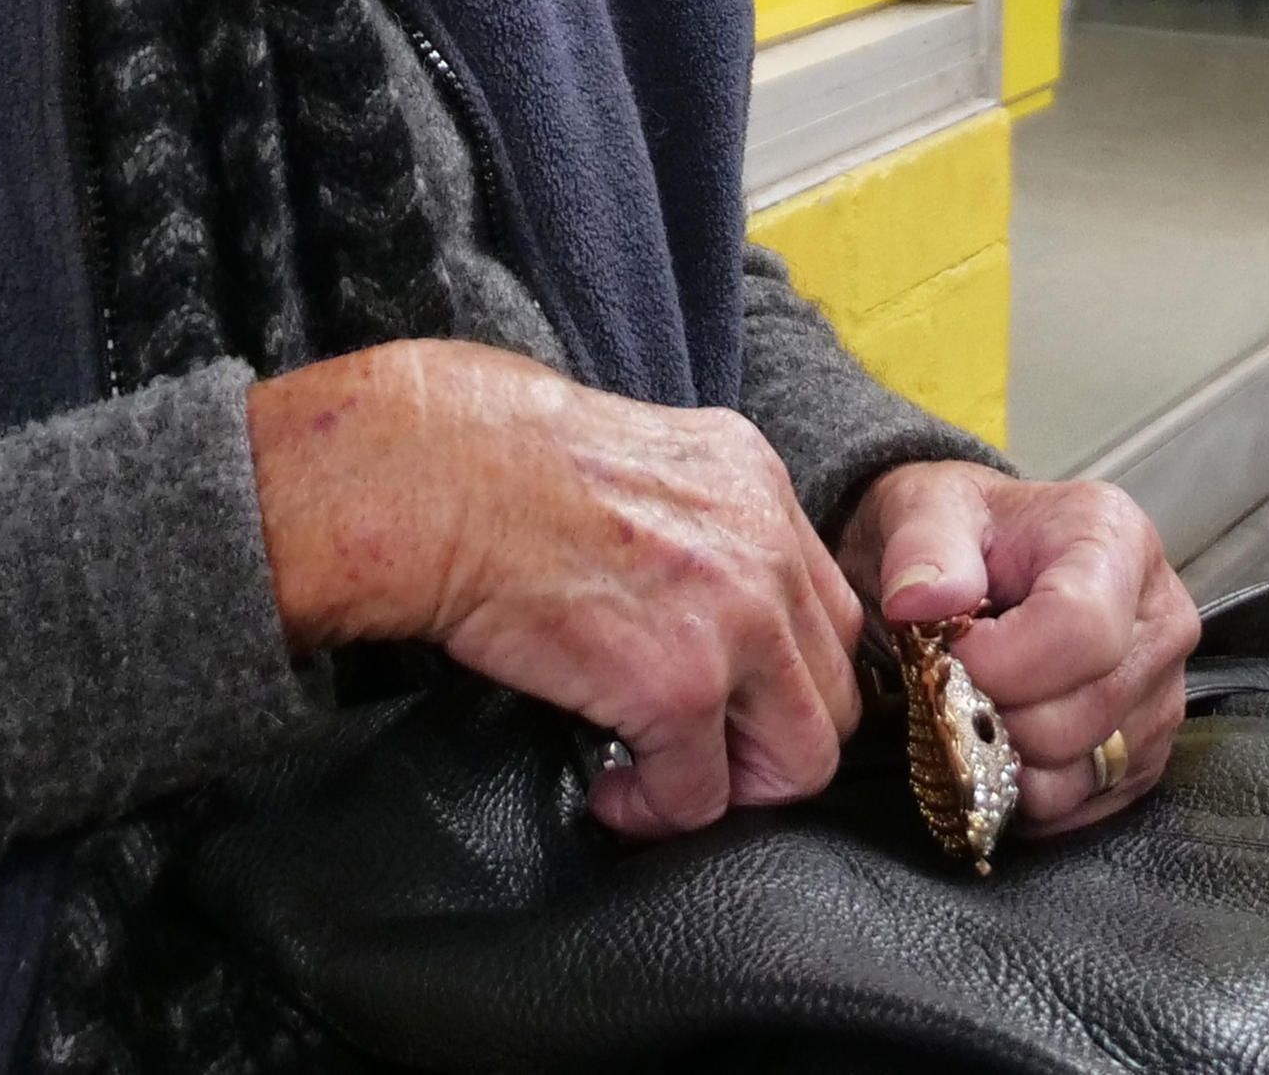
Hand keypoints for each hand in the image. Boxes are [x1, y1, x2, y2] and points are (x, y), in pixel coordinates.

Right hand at [247, 341, 862, 839]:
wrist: (435, 475)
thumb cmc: (491, 460)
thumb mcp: (636, 457)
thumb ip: (693, 520)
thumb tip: (683, 596)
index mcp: (756, 482)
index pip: (825, 608)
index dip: (778, 672)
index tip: (724, 700)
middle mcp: (769, 543)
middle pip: (833, 688)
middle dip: (767, 738)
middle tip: (698, 754)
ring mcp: (738, 617)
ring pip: (800, 756)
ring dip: (731, 784)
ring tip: (661, 779)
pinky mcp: (682, 686)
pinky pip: (702, 794)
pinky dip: (657, 811)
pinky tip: (610, 790)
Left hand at [839, 459, 1194, 831]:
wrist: (972, 565)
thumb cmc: (958, 536)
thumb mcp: (926, 507)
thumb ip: (923, 545)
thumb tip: (922, 601)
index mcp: (1117, 541)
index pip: (1083, 631)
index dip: (1002, 663)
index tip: (949, 655)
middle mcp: (1161, 618)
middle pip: (1082, 714)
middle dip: (994, 715)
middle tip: (950, 684)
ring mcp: (1162, 692)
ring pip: (1081, 770)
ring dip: (1005, 756)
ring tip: (974, 706)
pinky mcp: (1145, 752)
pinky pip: (1083, 804)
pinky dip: (1024, 790)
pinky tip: (998, 741)